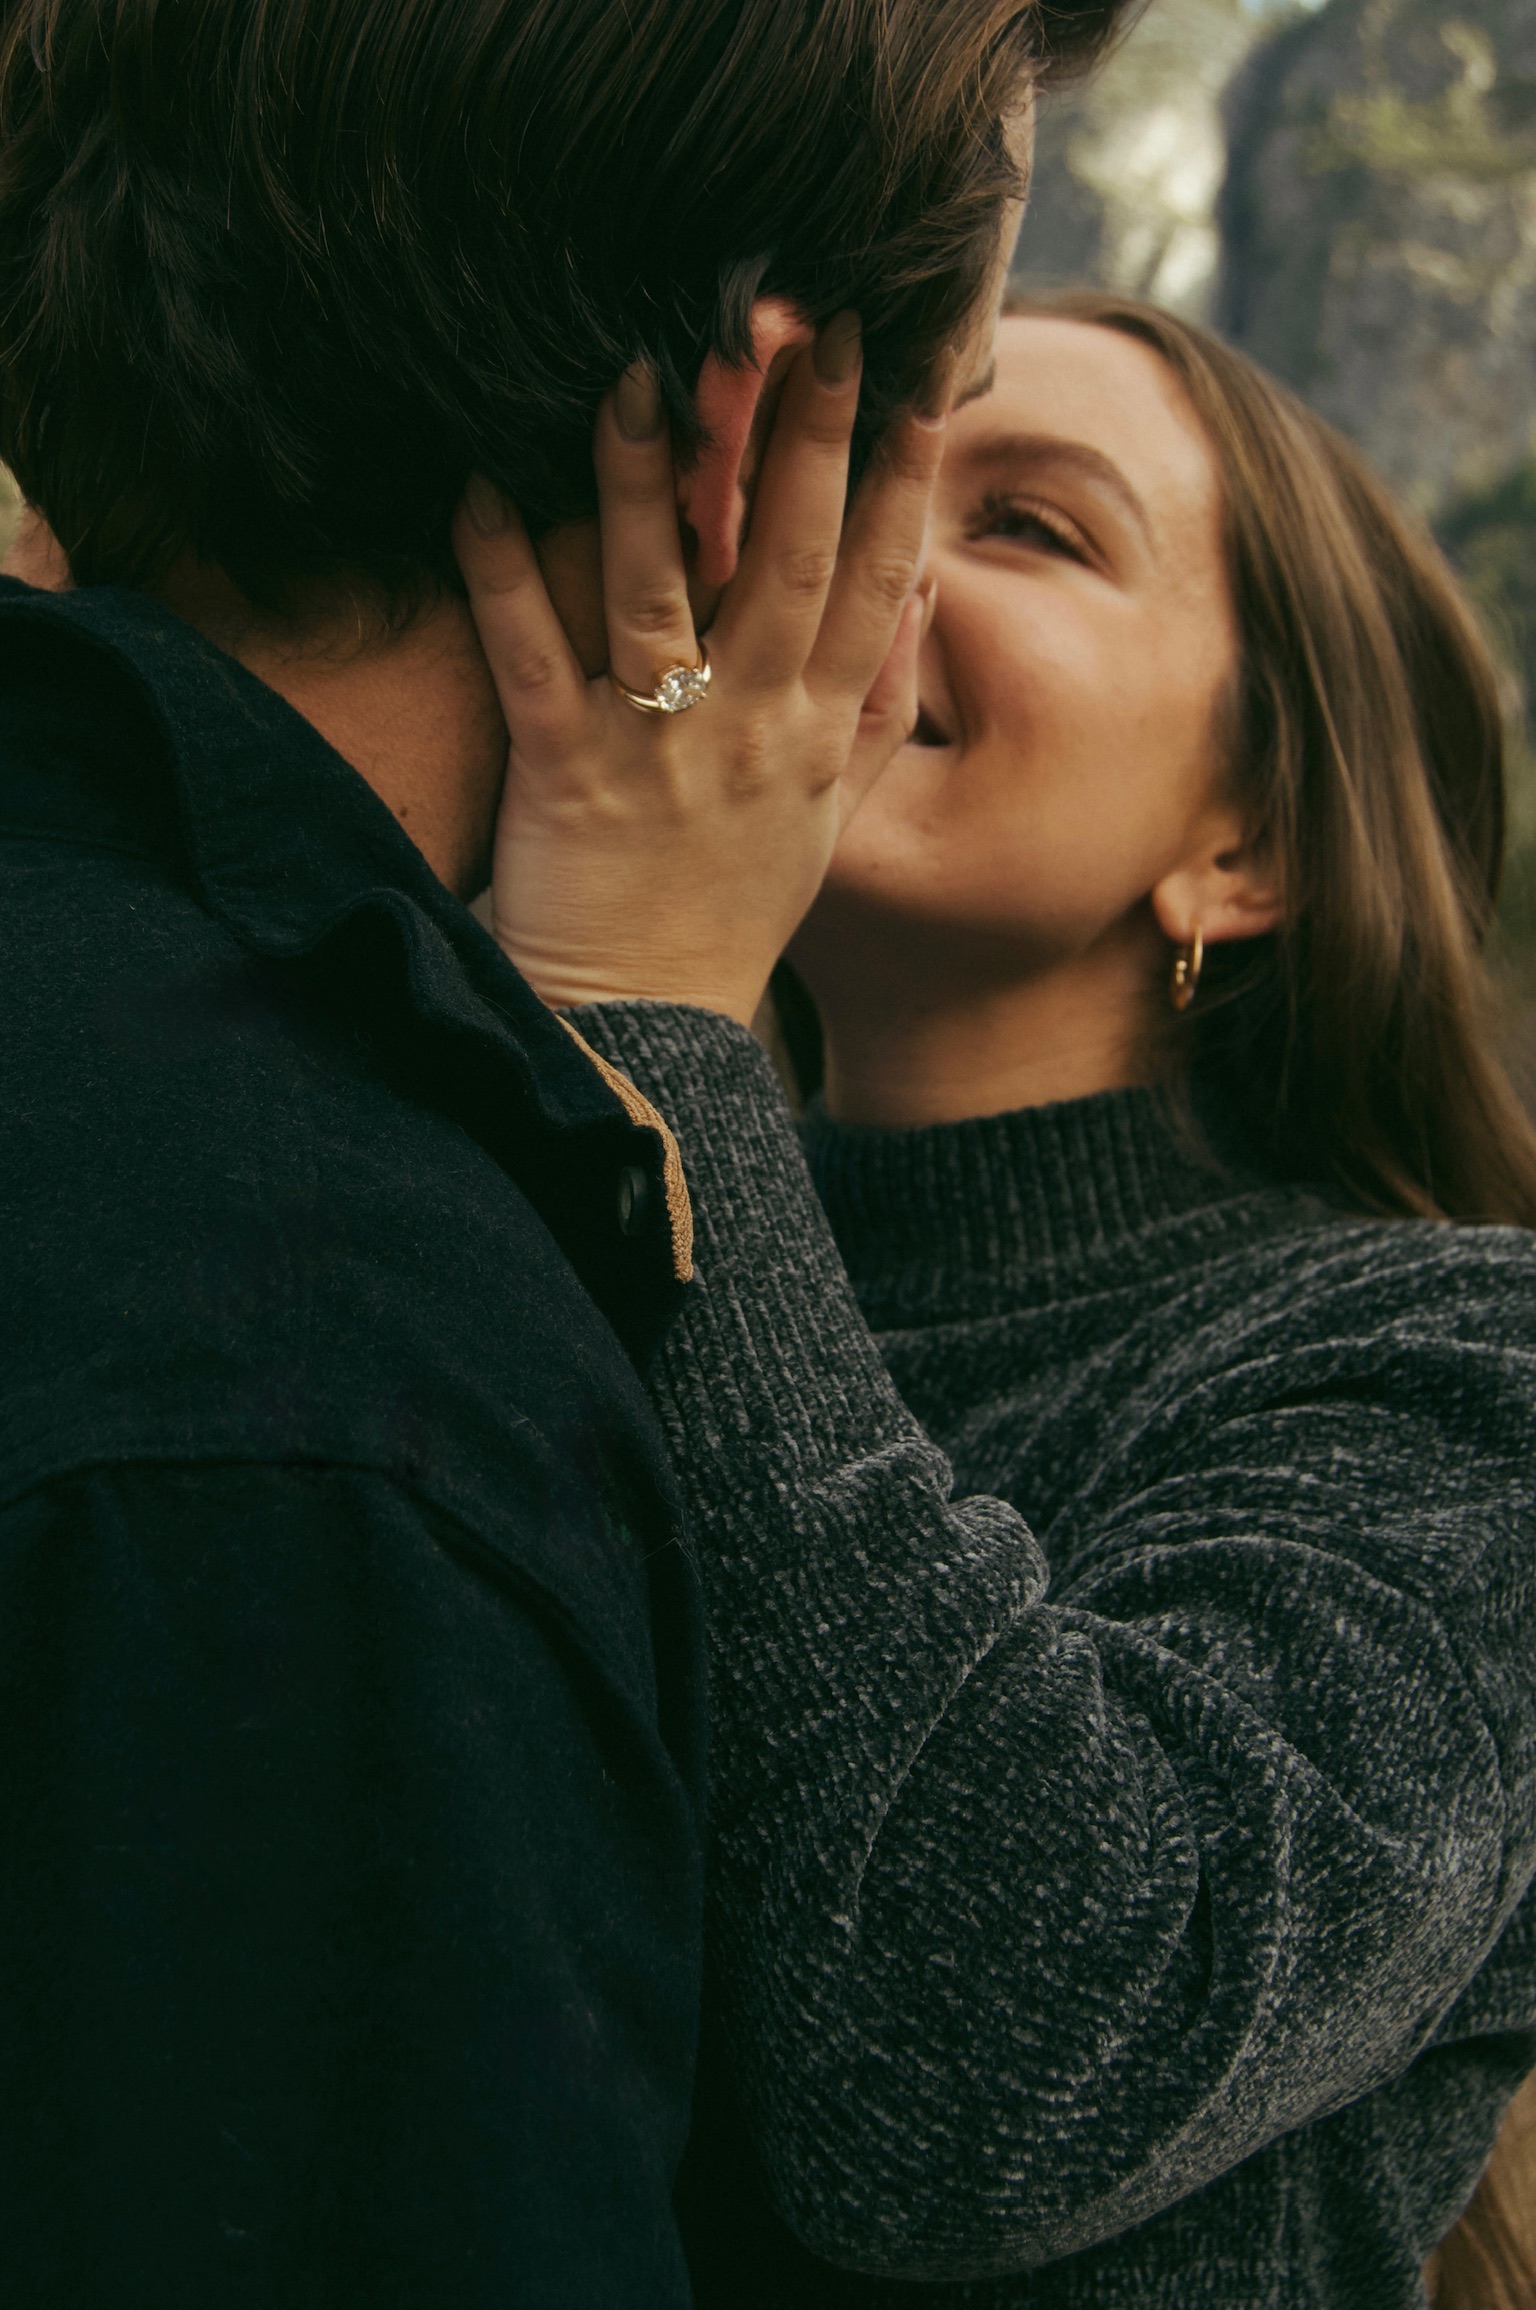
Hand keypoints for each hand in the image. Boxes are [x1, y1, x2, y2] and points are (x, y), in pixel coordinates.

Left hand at [452, 320, 943, 1024]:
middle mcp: (750, 732)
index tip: (921, 378)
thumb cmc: (732, 913)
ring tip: (637, 368)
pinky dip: (498, 572)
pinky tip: (475, 486)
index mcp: (816, 735)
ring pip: (657, 594)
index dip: (903, 480)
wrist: (648, 1036)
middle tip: (819, 326)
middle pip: (790, 565)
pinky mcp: (562, 774)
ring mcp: (656, 750)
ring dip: (647, 478)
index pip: (879, 586)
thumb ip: (879, 701)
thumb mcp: (831, 815)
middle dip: (809, 441)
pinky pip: (529, 657)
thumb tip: (924, 583)